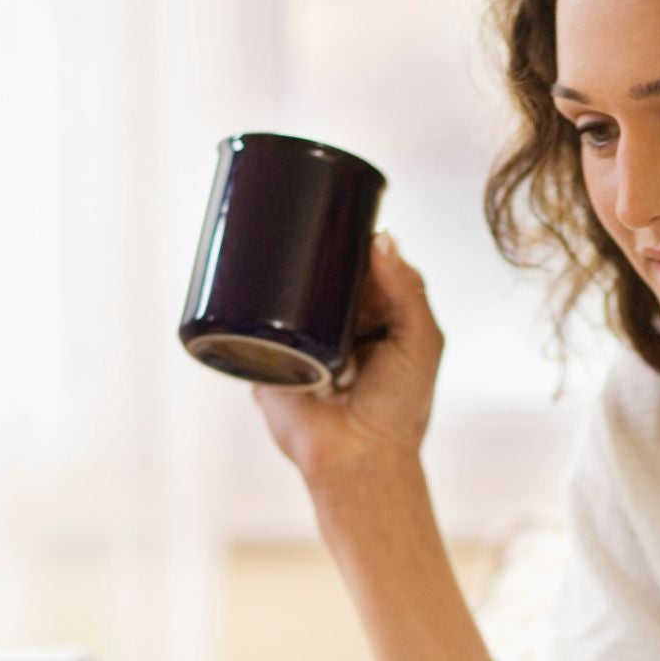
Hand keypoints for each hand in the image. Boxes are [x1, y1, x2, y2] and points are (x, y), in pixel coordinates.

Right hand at [251, 232, 444, 489]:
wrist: (357, 456)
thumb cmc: (398, 407)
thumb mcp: (420, 342)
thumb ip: (409, 292)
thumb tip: (382, 237)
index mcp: (376, 314)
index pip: (361, 262)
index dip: (350, 235)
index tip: (339, 204)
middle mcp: (337, 321)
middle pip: (319, 268)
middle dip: (309, 240)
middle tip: (298, 212)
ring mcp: (299, 335)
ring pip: (282, 287)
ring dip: (275, 262)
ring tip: (269, 232)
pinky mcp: (266, 353)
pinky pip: (247, 319)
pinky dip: (242, 294)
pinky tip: (239, 265)